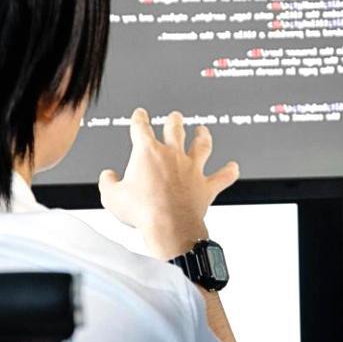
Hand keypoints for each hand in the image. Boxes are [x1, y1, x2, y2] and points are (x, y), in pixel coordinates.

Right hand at [99, 108, 238, 259]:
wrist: (169, 227)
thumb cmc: (142, 211)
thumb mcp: (112, 197)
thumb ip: (108, 182)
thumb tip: (109, 175)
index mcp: (148, 153)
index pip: (141, 127)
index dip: (139, 118)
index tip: (140, 114)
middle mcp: (173, 155)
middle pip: (175, 130)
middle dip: (173, 121)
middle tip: (174, 116)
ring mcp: (192, 170)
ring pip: (201, 146)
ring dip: (203, 136)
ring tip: (203, 130)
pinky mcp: (206, 187)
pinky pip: (222, 177)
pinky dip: (229, 172)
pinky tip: (234, 167)